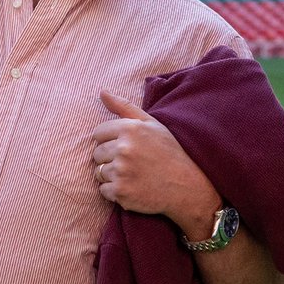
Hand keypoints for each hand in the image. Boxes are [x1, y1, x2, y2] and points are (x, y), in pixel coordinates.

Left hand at [92, 92, 221, 232]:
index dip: (110, 140)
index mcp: (129, 129)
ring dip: (112, 175)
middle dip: (110, 158)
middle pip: (96, 153)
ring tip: (133, 175)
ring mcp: (121, 172)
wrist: (187, 186)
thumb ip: (124, 106)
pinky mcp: (121, 192)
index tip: (126, 147)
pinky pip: (104, 190)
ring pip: (99, 172)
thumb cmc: (168, 152)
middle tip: (131, 162)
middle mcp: (123, 149)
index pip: (98, 133)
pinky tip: (132, 187)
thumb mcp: (151, 123)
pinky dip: (114, 191)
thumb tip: (102, 91)